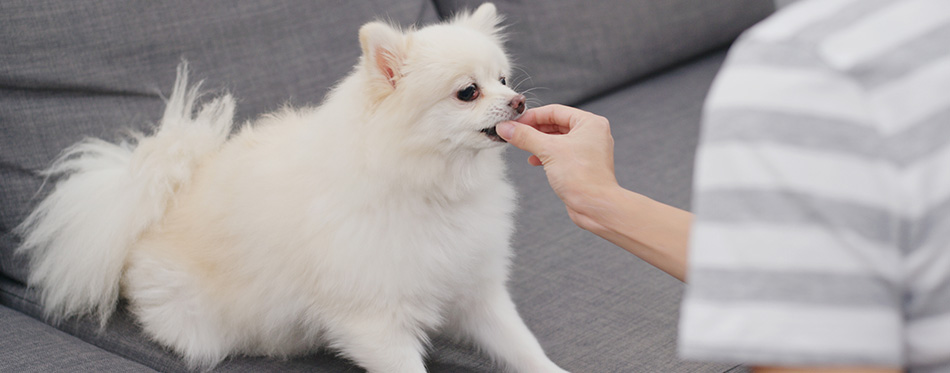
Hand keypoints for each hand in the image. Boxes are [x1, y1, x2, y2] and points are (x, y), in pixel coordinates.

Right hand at [496, 104, 618, 229]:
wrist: (595, 206)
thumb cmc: (582, 177)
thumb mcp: (548, 151)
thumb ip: (525, 136)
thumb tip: (506, 128)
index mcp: (589, 123)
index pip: (555, 111)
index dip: (532, 116)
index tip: (514, 122)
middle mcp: (591, 134)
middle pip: (555, 124)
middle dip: (534, 130)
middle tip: (514, 133)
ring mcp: (588, 150)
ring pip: (557, 139)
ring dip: (538, 143)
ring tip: (522, 146)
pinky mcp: (582, 165)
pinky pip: (560, 153)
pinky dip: (546, 155)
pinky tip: (534, 161)